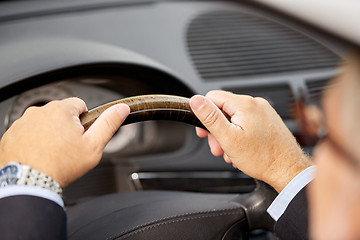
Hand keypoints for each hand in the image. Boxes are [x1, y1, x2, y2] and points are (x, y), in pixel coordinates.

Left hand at [0, 97, 129, 186]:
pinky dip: (34, 141)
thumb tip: (122, 108)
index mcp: (61, 110)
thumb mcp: (94, 145)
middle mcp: (39, 111)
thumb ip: (109, 123)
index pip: (80, 105)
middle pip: (61, 115)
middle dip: (66, 127)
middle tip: (68, 148)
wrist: (30, 183)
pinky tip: (39, 155)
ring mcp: (22, 123)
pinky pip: (28, 133)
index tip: (81, 136)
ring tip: (53, 153)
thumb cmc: (62, 165)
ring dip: (49, 133)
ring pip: (44, 123)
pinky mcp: (11, 134)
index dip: (85, 121)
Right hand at [190, 90, 311, 191]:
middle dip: (217, 130)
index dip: (203, 114)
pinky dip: (239, 136)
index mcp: (245, 104)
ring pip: (234, 119)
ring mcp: (264, 112)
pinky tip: (241, 151)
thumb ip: (210, 117)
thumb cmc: (262, 158)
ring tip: (231, 153)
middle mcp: (256, 104)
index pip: (213, 97)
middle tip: (218, 148)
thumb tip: (196, 100)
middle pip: (224, 110)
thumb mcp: (228, 138)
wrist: (287, 170)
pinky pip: (246, 124)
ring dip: (228, 136)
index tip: (203, 131)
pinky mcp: (268, 121)